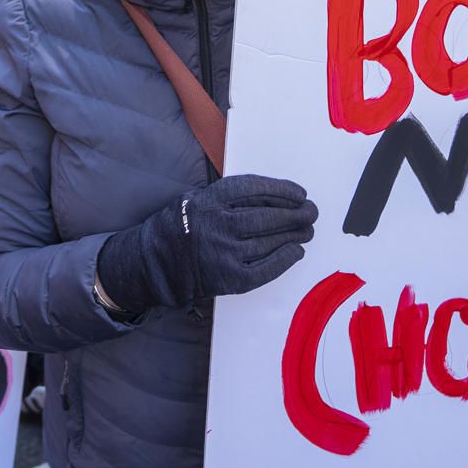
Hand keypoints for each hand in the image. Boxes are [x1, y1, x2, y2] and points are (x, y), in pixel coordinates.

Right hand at [96, 174, 317, 314]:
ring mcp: (224, 254)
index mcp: (207, 201)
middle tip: (311, 212)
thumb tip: (274, 195)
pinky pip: (266, 268)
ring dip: (294, 234)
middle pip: (267, 216)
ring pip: (270, 241)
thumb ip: (228, 196)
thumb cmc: (181, 226)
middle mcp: (216, 225)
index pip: (252, 189)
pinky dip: (285, 259)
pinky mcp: (229, 279)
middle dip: (295, 213)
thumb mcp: (196, 198)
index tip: (299, 192)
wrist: (157, 263)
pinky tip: (295, 251)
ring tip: (307, 229)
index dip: (280, 189)